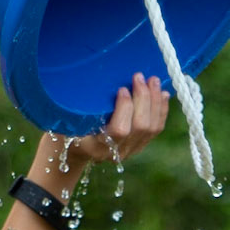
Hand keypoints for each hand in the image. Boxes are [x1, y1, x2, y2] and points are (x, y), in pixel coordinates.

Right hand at [29, 76, 170, 190]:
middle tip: (140, 77)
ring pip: (152, 128)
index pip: (120, 130)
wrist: (76, 150)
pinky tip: (162, 94)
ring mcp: (131, 150)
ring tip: (153, 81)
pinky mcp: (139, 146)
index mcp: (97, 146)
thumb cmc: (67, 129)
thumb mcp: (66, 119)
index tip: (122, 88)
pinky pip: (156, 129)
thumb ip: (77, 108)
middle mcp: (117, 151)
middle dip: (144, 99)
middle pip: (141, 126)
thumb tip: (83, 81)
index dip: (125, 108)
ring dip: (155, 102)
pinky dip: (161, 110)